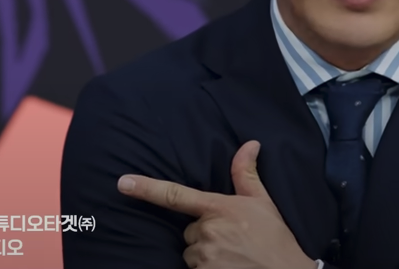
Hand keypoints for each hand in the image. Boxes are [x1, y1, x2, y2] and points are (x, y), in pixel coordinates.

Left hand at [117, 141, 316, 268]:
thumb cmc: (275, 238)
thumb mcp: (263, 202)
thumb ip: (246, 174)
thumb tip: (250, 144)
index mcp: (219, 208)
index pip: (175, 195)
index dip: (146, 189)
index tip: (123, 183)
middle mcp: (208, 231)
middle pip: (188, 231)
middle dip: (204, 234)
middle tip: (231, 239)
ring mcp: (205, 256)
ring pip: (191, 252)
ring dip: (206, 254)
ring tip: (231, 255)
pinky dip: (208, 268)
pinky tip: (227, 266)